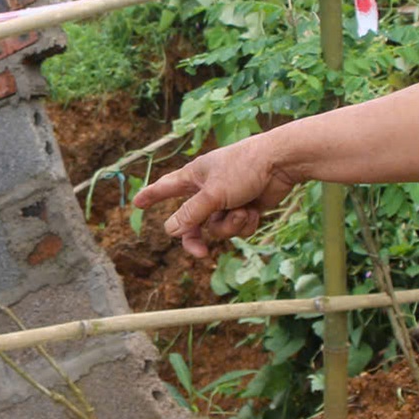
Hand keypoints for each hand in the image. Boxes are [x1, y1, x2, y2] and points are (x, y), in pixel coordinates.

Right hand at [133, 137, 300, 258]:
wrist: (281, 164)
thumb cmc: (244, 168)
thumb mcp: (213, 193)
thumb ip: (191, 214)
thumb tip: (169, 231)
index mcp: (195, 177)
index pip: (166, 187)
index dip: (151, 196)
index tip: (136, 203)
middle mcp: (208, 190)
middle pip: (192, 223)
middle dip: (198, 238)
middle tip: (201, 254)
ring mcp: (227, 201)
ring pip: (218, 229)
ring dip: (231, 225)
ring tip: (243, 210)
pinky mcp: (245, 208)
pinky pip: (238, 229)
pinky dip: (246, 223)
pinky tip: (255, 210)